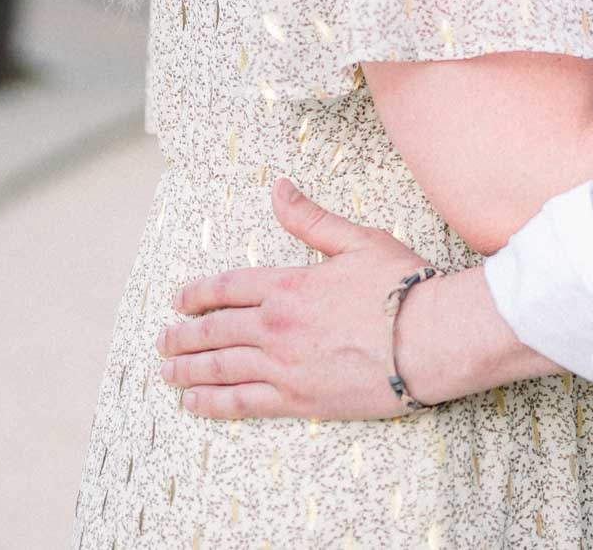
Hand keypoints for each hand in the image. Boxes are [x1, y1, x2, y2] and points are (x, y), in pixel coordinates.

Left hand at [156, 178, 429, 418]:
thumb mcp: (357, 239)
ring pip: (221, 368)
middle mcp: (277, 327)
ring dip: (189, 369)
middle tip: (162, 339)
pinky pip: (242, 403)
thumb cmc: (400, 285)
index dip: (198, 294)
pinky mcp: (298, 400)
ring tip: (167, 372)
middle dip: (184, 335)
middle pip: (216, 331)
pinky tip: (194, 403)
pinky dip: (213, 403)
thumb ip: (311, 220)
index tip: (178, 300)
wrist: (430, 339)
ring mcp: (284, 366)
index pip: (228, 287)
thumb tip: (279, 188)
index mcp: (289, 285)